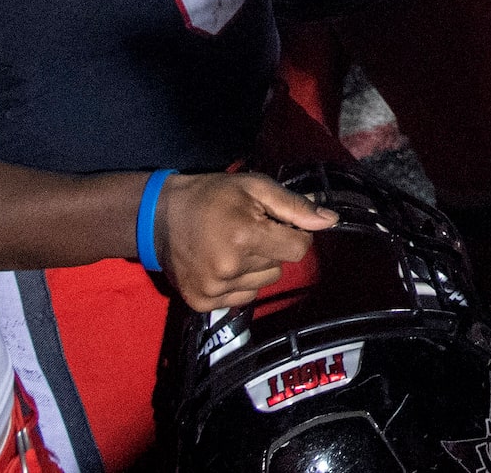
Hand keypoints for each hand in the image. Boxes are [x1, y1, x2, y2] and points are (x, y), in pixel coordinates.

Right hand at [157, 171, 337, 311]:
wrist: (159, 217)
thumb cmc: (213, 196)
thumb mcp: (255, 187)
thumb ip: (295, 206)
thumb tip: (331, 221)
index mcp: (244, 236)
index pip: (298, 249)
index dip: (294, 234)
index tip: (276, 223)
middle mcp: (229, 268)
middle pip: (280, 267)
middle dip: (272, 249)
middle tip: (247, 231)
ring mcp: (214, 289)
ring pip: (263, 284)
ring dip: (256, 268)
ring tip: (232, 247)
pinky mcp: (202, 303)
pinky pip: (242, 299)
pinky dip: (239, 284)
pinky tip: (221, 264)